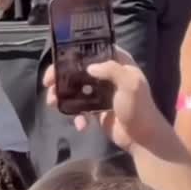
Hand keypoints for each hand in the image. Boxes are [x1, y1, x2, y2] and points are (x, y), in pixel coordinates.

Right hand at [44, 46, 160, 151]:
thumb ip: (111, 69)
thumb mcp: (130, 84)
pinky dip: (77, 116)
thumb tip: (89, 67)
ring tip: (52, 103)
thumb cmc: (139, 108)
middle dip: (61, 75)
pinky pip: (80, 107)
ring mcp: (101, 92)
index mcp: (119, 63)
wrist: (143, 140)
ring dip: (63, 95)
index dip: (77, 50)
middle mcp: (108, 74)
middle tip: (48, 82)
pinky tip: (81, 124)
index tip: (60, 56)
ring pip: (76, 88)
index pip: (95, 49)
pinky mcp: (97, 109)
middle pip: (79, 68)